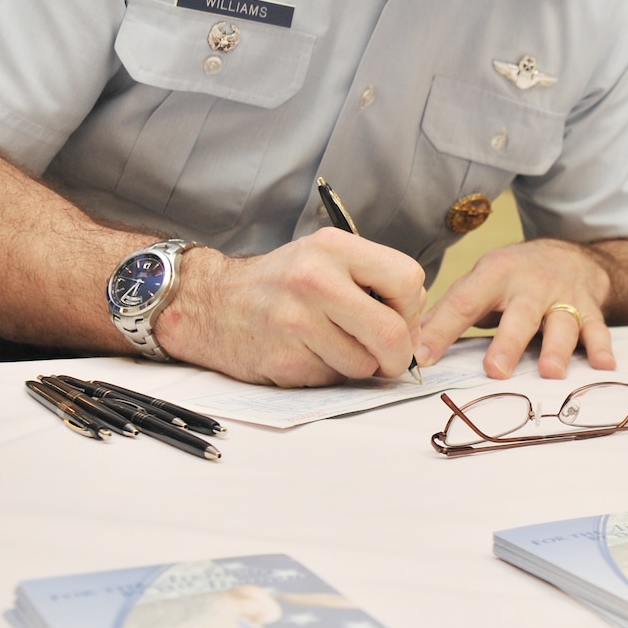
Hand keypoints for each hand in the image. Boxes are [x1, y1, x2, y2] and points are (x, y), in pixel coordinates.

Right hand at [157, 230, 425, 385]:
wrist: (209, 303)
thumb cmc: (280, 284)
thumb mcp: (325, 258)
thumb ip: (373, 280)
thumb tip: (419, 324)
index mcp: (333, 247)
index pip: (408, 280)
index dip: (411, 308)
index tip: (397, 317)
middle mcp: (314, 280)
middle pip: (392, 333)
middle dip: (398, 354)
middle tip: (389, 357)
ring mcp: (296, 322)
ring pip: (364, 365)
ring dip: (360, 366)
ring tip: (333, 347)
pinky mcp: (283, 360)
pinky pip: (333, 381)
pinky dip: (330, 375)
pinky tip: (308, 355)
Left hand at [418, 238, 615, 379]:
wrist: (569, 255)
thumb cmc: (514, 276)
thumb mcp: (480, 281)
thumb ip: (450, 310)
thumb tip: (407, 339)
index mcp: (495, 276)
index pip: (464, 303)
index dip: (442, 329)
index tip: (422, 356)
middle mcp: (531, 285)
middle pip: (519, 315)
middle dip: (508, 343)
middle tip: (495, 370)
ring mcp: (563, 297)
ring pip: (562, 323)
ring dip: (557, 348)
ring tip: (551, 372)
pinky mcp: (590, 308)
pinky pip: (598, 329)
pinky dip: (602, 348)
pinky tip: (604, 366)